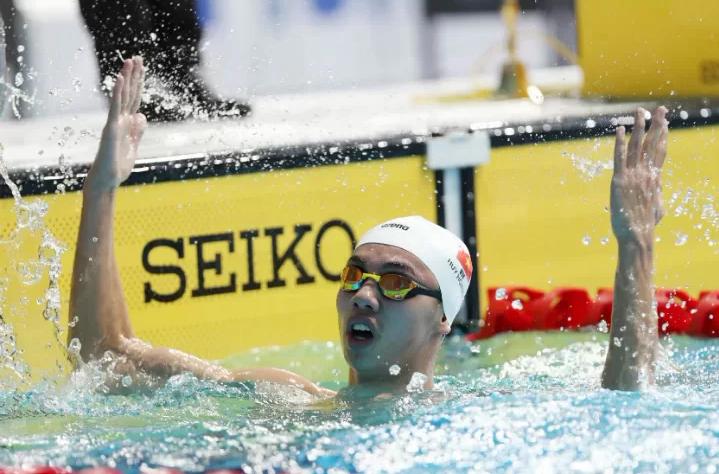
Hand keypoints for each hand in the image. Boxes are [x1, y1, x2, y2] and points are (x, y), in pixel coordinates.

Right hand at [85, 57, 146, 193]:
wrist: (107, 181)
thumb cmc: (117, 167)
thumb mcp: (133, 147)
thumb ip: (137, 132)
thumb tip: (142, 116)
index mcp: (127, 124)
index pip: (134, 99)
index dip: (138, 84)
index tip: (141, 69)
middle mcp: (120, 120)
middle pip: (128, 94)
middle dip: (133, 76)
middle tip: (136, 57)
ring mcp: (115, 123)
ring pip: (122, 96)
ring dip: (126, 78)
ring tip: (129, 61)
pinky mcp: (111, 128)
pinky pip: (115, 107)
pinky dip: (117, 93)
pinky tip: (120, 79)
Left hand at [610, 106, 668, 245]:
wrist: (637, 233)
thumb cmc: (646, 225)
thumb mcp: (657, 209)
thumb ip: (657, 197)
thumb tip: (658, 196)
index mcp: (655, 179)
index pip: (660, 152)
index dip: (663, 136)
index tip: (666, 123)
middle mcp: (646, 174)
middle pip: (652, 144)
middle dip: (656, 125)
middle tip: (659, 109)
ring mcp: (633, 175)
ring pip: (637, 146)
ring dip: (639, 127)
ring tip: (639, 112)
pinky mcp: (620, 180)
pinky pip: (620, 157)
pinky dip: (620, 142)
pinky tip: (621, 130)